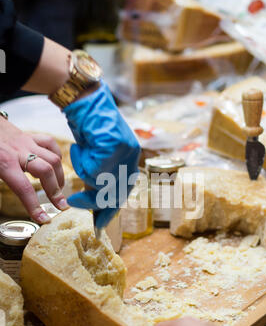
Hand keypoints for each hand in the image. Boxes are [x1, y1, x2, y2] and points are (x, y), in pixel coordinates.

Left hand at [0, 118, 67, 222]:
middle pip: (46, 171)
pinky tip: (56, 166)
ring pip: (53, 159)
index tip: (44, 219)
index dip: (35, 206)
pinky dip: (57, 157)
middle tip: (61, 206)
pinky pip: (50, 144)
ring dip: (59, 177)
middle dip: (56, 191)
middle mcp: (20, 152)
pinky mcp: (31, 136)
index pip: (24, 189)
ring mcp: (27, 142)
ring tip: (59, 189)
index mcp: (5, 163)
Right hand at [63, 82, 140, 228]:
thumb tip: (97, 201)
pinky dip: (80, 161)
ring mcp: (125, 151)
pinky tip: (78, 148)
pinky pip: (92, 168)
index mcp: (132, 160)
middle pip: (114, 193)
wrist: (85, 100)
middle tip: (74, 202)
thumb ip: (102, 177)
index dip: (110, 210)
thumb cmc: (89, 129)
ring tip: (79, 157)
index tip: (100, 225)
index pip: (124, 193)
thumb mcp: (99, 157)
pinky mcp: (113, 145)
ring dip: (84, 173)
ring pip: (100, 181)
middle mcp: (132, 157)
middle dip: (92, 200)